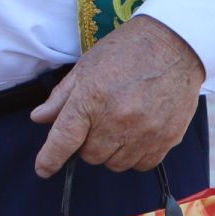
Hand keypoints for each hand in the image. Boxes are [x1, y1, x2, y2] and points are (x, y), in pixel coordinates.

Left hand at [30, 15, 204, 177]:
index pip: (64, 138)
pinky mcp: (166, 140)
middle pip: (90, 155)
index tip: (43, 169)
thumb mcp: (87, 66)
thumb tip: (40, 118)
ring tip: (120, 123)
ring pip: (115, 163)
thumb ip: (61, 96)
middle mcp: (117, 119)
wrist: (175, 45)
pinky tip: (137, 132)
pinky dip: (134, 154)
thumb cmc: (127, 51)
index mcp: (91, 97)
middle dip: (87, 143)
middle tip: (98, 121)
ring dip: (111, 151)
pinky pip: (141, 164)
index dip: (49, 158)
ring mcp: (143, 132)